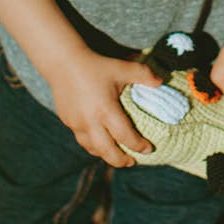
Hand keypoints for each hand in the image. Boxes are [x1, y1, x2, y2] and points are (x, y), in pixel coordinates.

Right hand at [45, 51, 160, 167]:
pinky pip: (81, 139)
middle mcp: (90, 122)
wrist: (62, 61)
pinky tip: (99, 141)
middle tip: (131, 162)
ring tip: (115, 155)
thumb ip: (143, 74)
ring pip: (92, 148)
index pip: (125, 136)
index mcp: (106, 110)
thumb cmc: (95, 65)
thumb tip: (162, 82)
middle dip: (121, 160)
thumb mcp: (121, 68)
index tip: (149, 149)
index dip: (138, 145)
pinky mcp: (67, 121)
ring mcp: (76, 124)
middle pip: (107, 152)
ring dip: (105, 155)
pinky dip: (92, 145)